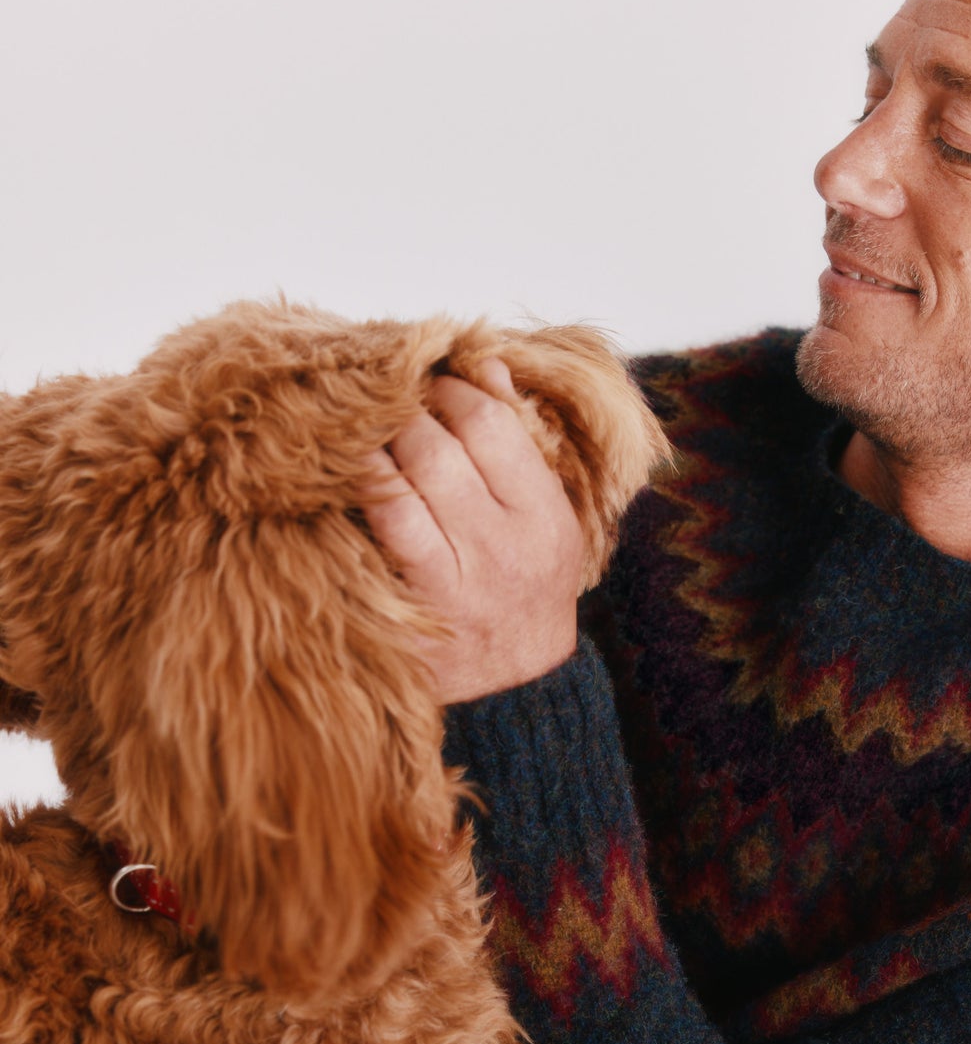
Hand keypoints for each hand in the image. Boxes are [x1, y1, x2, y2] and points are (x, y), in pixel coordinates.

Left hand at [360, 359, 582, 703]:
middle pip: (444, 441)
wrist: (520, 683)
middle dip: (406, 410)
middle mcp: (509, 543)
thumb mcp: (542, 515)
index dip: (450, 388)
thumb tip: (483, 360)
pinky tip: (353, 473)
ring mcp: (464, 575)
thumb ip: (516, 441)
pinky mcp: (421, 600)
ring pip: (411, 473)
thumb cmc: (524, 583)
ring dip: (380, 440)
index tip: (431, 383)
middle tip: (388, 404)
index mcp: (545, 514)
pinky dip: (366, 483)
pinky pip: (386, 518)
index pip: (491, 422)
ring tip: (370, 433)